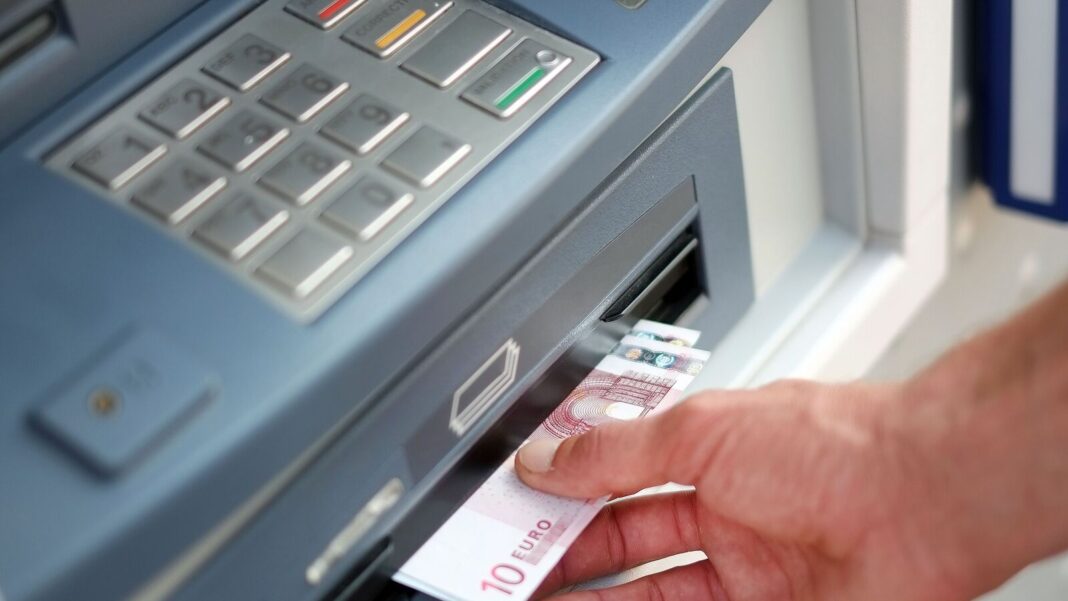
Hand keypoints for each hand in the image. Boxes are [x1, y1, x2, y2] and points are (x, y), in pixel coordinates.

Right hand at [515, 380, 976, 600]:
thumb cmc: (836, 444)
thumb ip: (617, 452)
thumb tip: (549, 455)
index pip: (617, 482)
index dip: (566, 499)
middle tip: (516, 575)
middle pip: (628, 546)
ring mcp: (749, 573)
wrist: (926, 497)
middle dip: (568, 560)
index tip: (519, 517)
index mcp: (709, 458)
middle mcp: (727, 515)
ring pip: (651, 596)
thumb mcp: (701, 433)